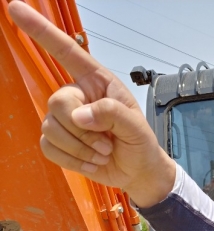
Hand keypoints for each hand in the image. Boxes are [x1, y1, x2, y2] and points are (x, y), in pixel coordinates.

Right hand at [8, 1, 174, 206]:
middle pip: (57, 102)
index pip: (67, 53)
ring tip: (103, 154)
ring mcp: (66, 119)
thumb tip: (80, 115)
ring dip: (80, 149)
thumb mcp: (137, 127)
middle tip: (107, 145)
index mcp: (98, 83)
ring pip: (51, 128)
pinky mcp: (59, 142)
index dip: (41, 32)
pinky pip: (48, 147)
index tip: (16, 8)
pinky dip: (71, 160)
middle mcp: (79, 96)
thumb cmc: (140, 144)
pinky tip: (91, 164)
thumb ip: (112, 114)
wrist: (138, 172)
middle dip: (81, 130)